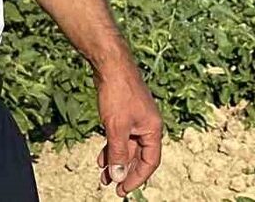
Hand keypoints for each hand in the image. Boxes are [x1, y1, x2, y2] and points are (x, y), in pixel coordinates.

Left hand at [95, 65, 162, 195]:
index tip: (123, 190)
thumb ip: (119, 153)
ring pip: (127, 147)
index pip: (150, 162)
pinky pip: (120, 137)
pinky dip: (111, 147)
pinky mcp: (124, 114)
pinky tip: (101, 157)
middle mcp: (147, 126)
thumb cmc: (118, 93)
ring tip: (103, 176)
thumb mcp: (116, 128)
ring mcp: (136, 119)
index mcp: (153, 130)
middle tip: (111, 186)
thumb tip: (119, 176)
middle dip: (124, 171)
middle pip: (138, 156)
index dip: (137, 178)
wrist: (110, 65)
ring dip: (115, 161)